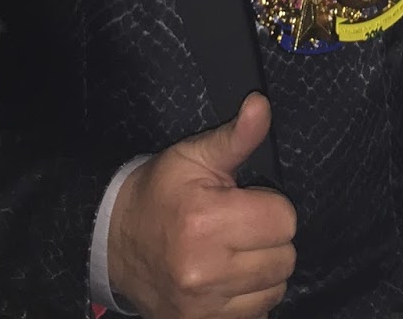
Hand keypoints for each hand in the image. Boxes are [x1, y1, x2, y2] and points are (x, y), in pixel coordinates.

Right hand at [108, 93, 295, 318]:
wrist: (116, 242)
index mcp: (205, 221)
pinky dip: (251, 297)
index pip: (284, 219)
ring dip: (264, 270)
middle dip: (268, 238)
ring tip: (234, 252)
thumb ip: (236, 136)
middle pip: (286, 256)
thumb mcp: (194, 156)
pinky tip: (229, 278)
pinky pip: (259, 312)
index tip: (245, 201)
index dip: (269, 206)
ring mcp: (204, 306)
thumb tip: (261, 105)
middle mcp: (205, 270)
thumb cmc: (159, 193)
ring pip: (277, 287)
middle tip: (239, 227)